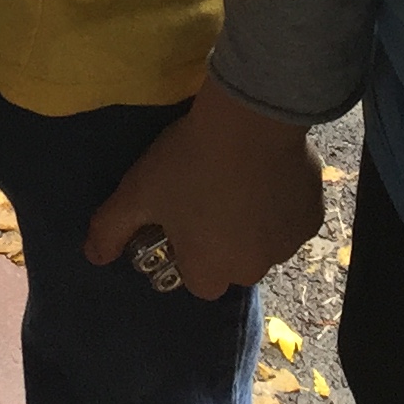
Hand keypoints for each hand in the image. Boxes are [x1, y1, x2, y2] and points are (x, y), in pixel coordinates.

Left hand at [82, 81, 324, 300]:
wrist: (249, 122)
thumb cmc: (187, 162)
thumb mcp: (137, 193)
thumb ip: (110, 229)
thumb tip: (92, 256)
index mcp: (210, 272)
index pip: (197, 281)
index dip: (188, 253)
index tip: (182, 221)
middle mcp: (252, 269)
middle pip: (234, 264)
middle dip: (224, 240)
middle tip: (210, 195)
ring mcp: (287, 245)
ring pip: (265, 242)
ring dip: (254, 222)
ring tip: (239, 178)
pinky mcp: (312, 218)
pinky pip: (291, 218)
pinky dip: (281, 203)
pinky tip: (267, 171)